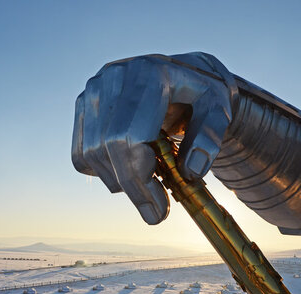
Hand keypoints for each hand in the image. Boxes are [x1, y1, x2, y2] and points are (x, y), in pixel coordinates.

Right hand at [71, 53, 234, 223]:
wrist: (183, 72)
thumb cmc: (202, 95)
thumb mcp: (220, 110)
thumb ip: (211, 137)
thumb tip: (190, 171)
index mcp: (150, 74)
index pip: (129, 136)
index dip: (139, 179)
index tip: (159, 210)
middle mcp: (115, 77)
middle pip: (108, 147)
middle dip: (131, 189)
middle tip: (155, 214)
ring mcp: (94, 89)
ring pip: (91, 153)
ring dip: (119, 182)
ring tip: (149, 185)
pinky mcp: (84, 103)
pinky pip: (81, 153)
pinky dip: (103, 172)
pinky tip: (130, 167)